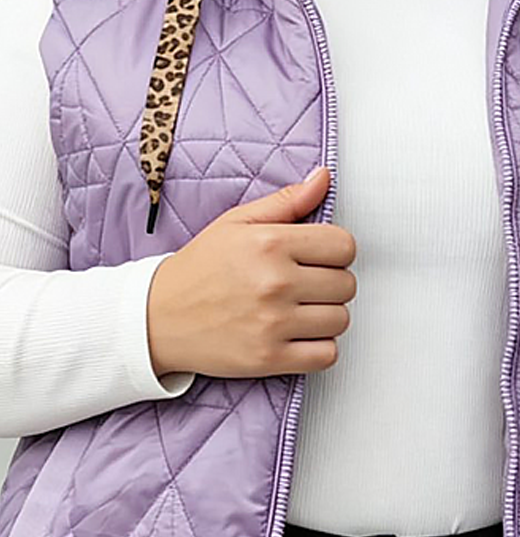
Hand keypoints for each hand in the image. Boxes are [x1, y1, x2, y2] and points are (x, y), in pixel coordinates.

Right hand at [146, 166, 355, 378]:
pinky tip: (298, 336)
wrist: (157, 318)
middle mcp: (274, 283)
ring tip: (298, 310)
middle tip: (304, 285)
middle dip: (331, 283)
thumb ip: (286, 202)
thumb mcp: (236, 223)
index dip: (335, 251)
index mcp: (270, 244)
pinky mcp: (270, 358)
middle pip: (346, 285)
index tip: (318, 257)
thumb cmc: (198, 270)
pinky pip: (327, 355)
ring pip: (340, 320)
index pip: (344, 246)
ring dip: (325, 317)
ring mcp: (273, 324)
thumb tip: (323, 178)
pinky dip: (319, 349)